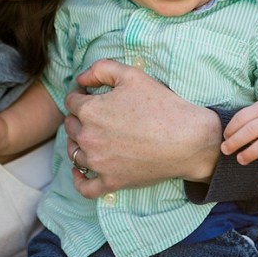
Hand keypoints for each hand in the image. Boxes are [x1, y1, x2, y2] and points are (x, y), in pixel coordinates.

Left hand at [63, 59, 221, 198]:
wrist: (187, 140)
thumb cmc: (162, 105)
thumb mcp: (132, 74)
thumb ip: (101, 69)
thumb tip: (80, 80)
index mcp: (90, 110)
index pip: (71, 101)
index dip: (80, 95)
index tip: (90, 95)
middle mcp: (88, 138)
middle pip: (70, 126)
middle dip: (79, 117)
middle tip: (97, 114)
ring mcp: (98, 163)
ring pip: (74, 153)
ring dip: (78, 143)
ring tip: (92, 136)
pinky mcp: (111, 182)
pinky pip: (84, 187)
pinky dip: (78, 179)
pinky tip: (79, 170)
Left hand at [221, 100, 257, 168]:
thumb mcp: (257, 112)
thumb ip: (244, 120)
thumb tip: (227, 138)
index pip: (242, 117)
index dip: (231, 128)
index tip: (225, 138)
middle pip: (252, 129)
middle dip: (236, 141)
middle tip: (225, 150)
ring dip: (251, 152)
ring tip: (240, 159)